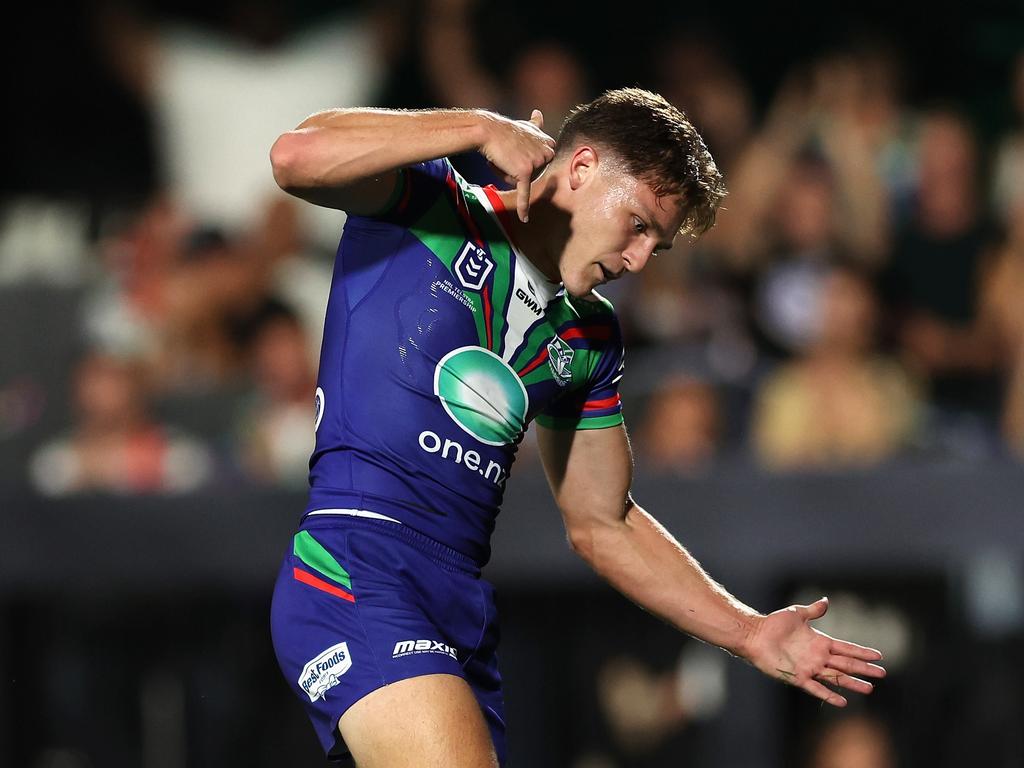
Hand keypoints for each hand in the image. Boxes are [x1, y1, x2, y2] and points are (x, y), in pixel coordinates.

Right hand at [479, 109, 555, 221]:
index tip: (516, 153)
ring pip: (522, 181)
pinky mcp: (525, 172)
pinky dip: (523, 207)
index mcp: (547, 143)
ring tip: (500, 159)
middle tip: (506, 156)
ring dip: (508, 174)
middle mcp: (545, 151)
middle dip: (518, 170)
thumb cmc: (503, 129)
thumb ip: (535, 125)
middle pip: (532, 174)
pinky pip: (525, 193)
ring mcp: (536, 162)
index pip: (540, 163)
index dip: (526, 161)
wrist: (487, 130)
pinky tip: (524, 219)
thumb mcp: (523, 125)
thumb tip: (538, 113)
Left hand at [743, 597, 884, 706]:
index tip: (879, 655)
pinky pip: (816, 688)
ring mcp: (809, 668)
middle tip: (882, 674)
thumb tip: (826, 601)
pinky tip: (842, 701)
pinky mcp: (798, 677)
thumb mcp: (797, 614)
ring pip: (836, 678)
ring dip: (852, 683)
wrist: (755, 635)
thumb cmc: (774, 624)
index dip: (862, 652)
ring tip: (869, 689)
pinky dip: (829, 695)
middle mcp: (818, 657)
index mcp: (820, 642)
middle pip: (846, 664)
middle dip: (864, 669)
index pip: (846, 648)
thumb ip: (813, 610)